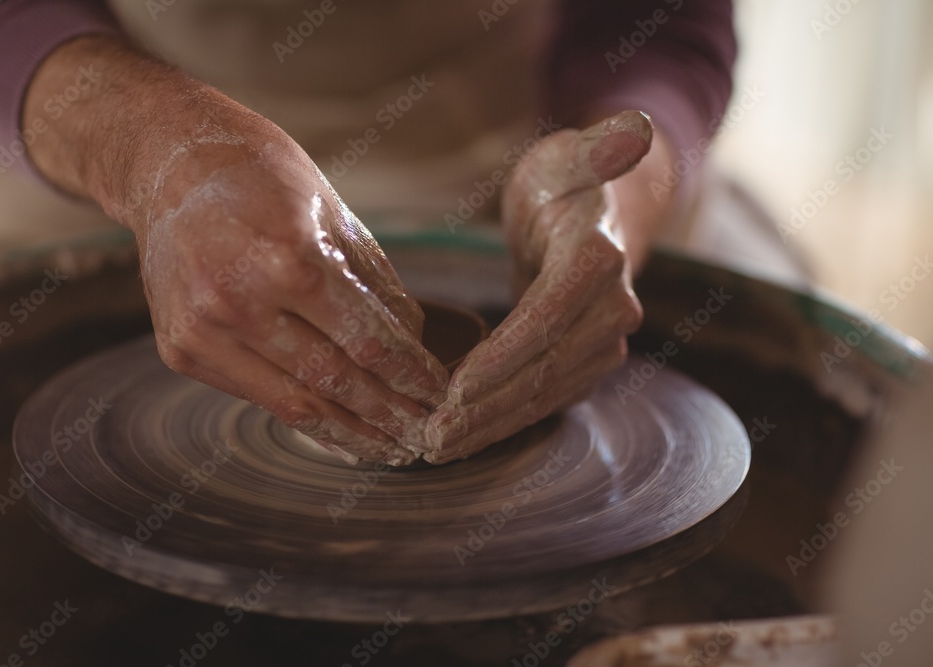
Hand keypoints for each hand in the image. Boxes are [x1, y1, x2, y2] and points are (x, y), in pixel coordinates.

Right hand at [136, 108, 450, 464]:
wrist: (166, 164)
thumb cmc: (261, 175)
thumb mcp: (332, 211)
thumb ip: (374, 282)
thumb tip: (413, 342)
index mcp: (288, 258)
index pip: (367, 340)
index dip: (410, 375)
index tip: (440, 394)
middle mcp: (239, 302)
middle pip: (335, 382)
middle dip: (389, 416)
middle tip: (424, 438)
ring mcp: (204, 332)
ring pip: (294, 403)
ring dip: (350, 433)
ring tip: (389, 449)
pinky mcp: (180, 351)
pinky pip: (257, 395)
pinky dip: (302, 416)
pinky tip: (337, 431)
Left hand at [424, 111, 653, 462]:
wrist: (596, 219)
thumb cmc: (565, 184)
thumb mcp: (570, 156)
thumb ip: (597, 147)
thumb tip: (635, 129)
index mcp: (599, 258)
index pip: (547, 315)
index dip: (502, 355)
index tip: (454, 387)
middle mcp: (614, 309)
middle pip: (545, 367)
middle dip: (487, 405)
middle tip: (431, 433)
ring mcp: (606, 343)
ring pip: (545, 395)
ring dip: (491, 425)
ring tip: (438, 447)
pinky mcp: (590, 364)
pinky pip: (546, 400)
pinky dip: (504, 422)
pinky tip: (464, 438)